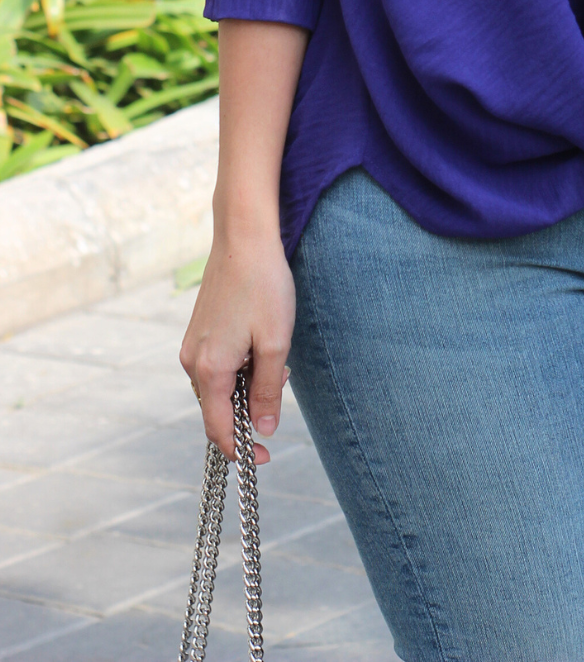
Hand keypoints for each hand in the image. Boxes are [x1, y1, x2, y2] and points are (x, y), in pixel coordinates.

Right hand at [180, 225, 295, 464]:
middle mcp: (192, 361)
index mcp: (209, 370)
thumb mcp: (275, 343)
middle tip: (281, 379)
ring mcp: (193, 345)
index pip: (219, 430)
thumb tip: (263, 430)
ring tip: (274, 354)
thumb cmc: (263, 286)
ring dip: (246, 385)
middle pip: (218, 409)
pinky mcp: (199, 331)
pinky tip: (260, 341)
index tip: (267, 455)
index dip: (242, 450)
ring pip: (219, 387)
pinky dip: (239, 367)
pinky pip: (217, 366)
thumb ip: (268, 391)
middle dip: (250, 408)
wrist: (243, 237)